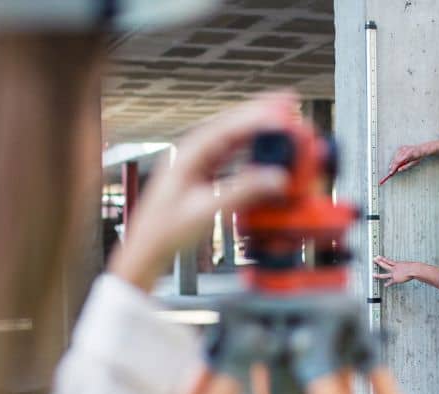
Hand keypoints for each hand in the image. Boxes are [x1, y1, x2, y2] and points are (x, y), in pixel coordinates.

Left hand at [110, 92, 295, 290]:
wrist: (148, 247)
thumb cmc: (166, 229)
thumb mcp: (205, 210)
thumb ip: (242, 192)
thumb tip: (275, 179)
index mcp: (189, 153)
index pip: (229, 126)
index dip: (259, 118)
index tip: (283, 115)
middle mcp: (194, 151)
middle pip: (233, 123)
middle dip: (262, 110)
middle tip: (290, 101)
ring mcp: (198, 160)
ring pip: (234, 135)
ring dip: (259, 126)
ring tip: (284, 116)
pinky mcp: (204, 173)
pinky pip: (232, 152)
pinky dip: (252, 146)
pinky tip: (266, 144)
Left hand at [372, 255, 414, 287]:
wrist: (414, 270)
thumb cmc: (414, 267)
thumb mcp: (409, 264)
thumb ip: (406, 266)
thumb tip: (409, 267)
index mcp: (397, 264)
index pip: (388, 261)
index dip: (382, 258)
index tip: (378, 256)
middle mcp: (394, 269)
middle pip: (384, 265)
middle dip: (378, 262)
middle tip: (373, 260)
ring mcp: (394, 274)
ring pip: (385, 275)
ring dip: (378, 275)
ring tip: (373, 275)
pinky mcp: (396, 279)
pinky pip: (391, 282)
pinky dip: (388, 284)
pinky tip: (385, 285)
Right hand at [381, 144, 425, 183]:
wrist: (421, 149)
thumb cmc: (418, 156)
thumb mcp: (413, 163)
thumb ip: (406, 166)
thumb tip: (399, 170)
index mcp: (408, 154)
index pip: (398, 162)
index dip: (394, 168)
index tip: (391, 173)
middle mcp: (404, 150)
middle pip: (395, 159)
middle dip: (392, 166)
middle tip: (391, 172)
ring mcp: (402, 148)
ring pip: (395, 157)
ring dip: (393, 163)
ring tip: (393, 168)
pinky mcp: (401, 147)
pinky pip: (396, 154)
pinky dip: (395, 159)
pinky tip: (396, 162)